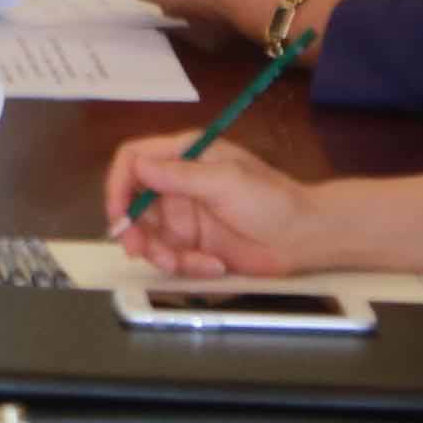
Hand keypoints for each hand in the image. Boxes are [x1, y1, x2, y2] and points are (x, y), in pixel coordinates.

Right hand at [103, 131, 325, 277]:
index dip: (118, 185)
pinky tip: (215, 265)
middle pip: (132, 203)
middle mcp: (177, 184)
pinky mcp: (193, 245)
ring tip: (188, 263)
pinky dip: (188, 266)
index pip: (133, 160)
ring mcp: (184, 216)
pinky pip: (172, 258)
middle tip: (139, 250)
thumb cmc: (271, 200)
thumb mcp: (225, 181)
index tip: (118, 214)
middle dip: (133, 229)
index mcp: (184, 156)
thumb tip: (137, 167)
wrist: (305, 237)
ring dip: (161, 254)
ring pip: (148, 236)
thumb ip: (179, 176)